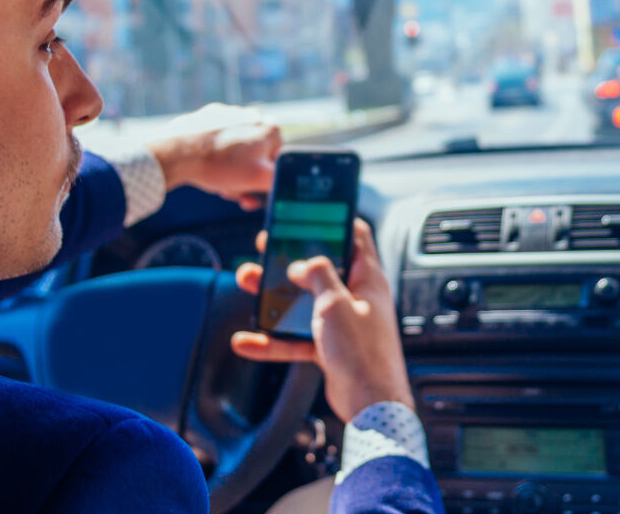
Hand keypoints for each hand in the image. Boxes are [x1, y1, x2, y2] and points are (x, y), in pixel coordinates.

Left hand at [147, 104, 282, 210]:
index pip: (277, 161)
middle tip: (231, 192)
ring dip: (231, 169)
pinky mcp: (207, 117)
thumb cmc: (219, 165)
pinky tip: (205, 166)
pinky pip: (218, 140)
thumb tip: (288, 180)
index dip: (265, 181)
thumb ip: (281, 179)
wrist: (176, 153)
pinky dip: (215, 154)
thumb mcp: (259, 179)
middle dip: (245, 177)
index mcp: (270, 128)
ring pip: (237, 149)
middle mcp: (252, 116)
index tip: (250, 193)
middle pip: (256, 155)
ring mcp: (228, 114)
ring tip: (217, 182)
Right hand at [230, 219, 413, 420]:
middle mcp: (356, 297)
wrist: (371, 406)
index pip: (355, 236)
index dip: (333, 221)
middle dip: (290, 258)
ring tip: (248, 281)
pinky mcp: (329, 347)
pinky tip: (248, 341)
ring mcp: (342, 322)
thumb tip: (304, 263)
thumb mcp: (337, 304)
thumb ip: (319, 276)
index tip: (309, 213)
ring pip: (303, 302)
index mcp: (367, 278)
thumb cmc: (364, 354)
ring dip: (274, 296)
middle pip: (320, 269)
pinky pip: (297, 338)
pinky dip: (273, 339)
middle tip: (267, 247)